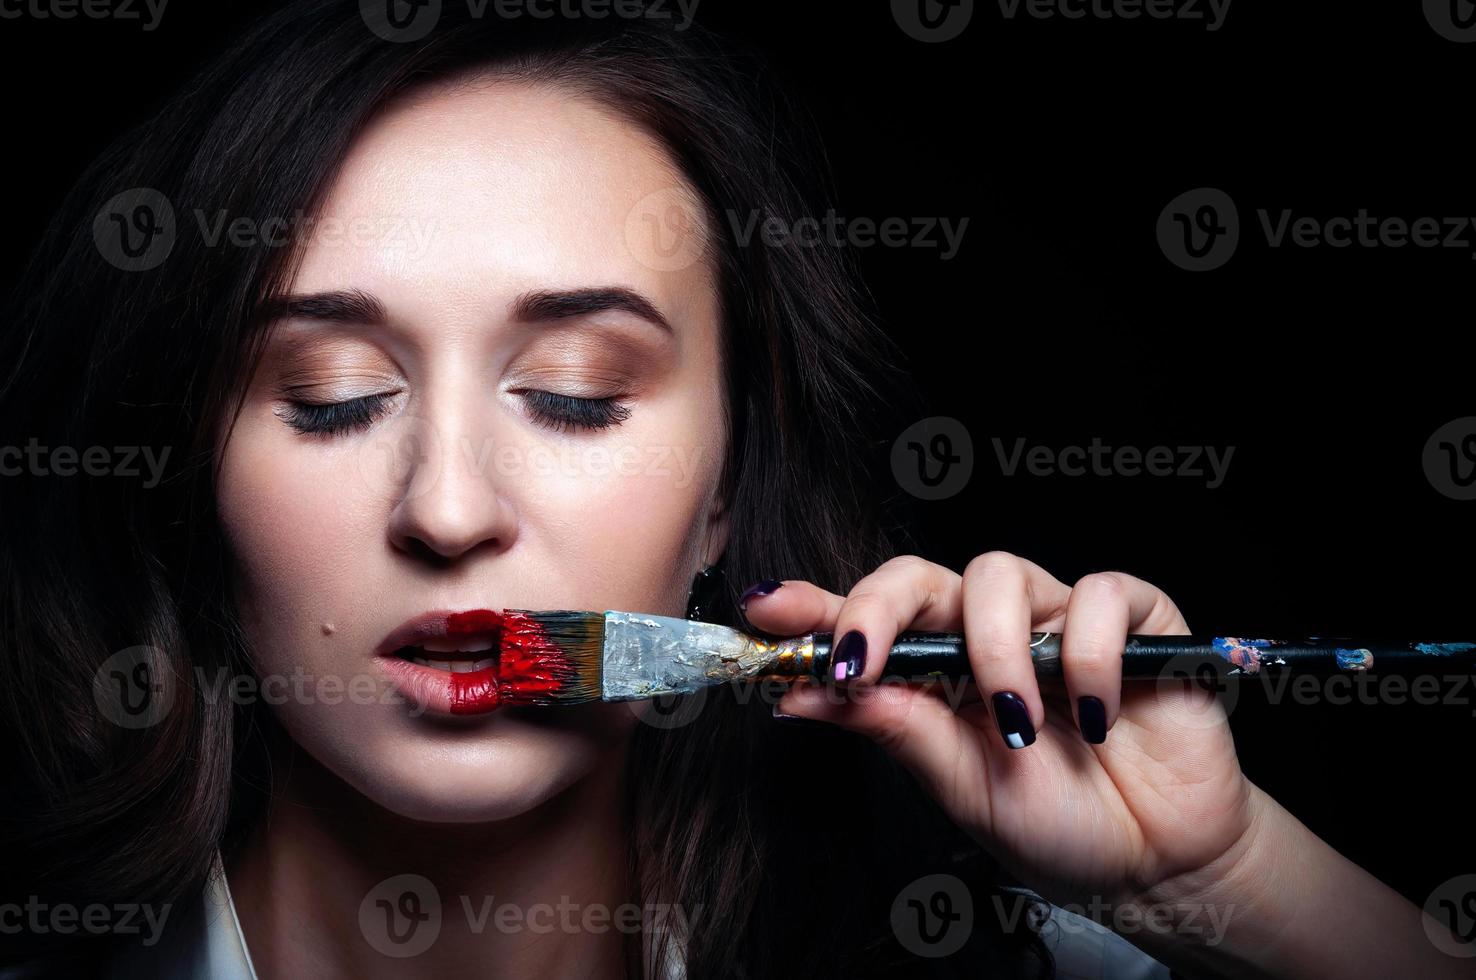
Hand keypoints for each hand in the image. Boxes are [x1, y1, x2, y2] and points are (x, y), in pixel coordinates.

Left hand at [745, 552, 1255, 910]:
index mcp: (936, 672)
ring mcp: (1056, 620)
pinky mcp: (1133, 619)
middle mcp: (986, 633)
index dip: (813, 607)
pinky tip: (1097, 717)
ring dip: (994, 651)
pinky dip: (1091, 655)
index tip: (761, 608)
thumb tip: (800, 693)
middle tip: (859, 659)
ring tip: (1015, 722)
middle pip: (917, 576)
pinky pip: (1098, 595)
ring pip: (999, 575)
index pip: (867, 622)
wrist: (1158, 863)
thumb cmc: (1057, 824)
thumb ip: (895, 728)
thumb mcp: (961, 786)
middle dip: (877, 607)